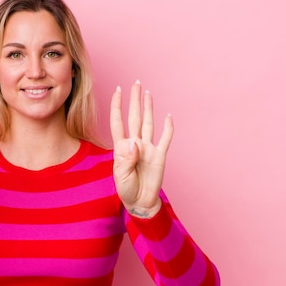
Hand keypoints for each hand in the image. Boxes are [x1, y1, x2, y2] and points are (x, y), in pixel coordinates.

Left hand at [110, 80, 172, 217]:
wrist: (139, 202)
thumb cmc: (126, 189)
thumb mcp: (121, 176)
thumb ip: (126, 160)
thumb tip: (134, 142)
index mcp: (122, 147)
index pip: (118, 122)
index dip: (117, 106)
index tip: (117, 91)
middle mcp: (135, 143)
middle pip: (135, 117)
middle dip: (135, 100)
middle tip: (136, 83)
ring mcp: (148, 148)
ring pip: (149, 123)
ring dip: (149, 108)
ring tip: (148, 93)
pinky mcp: (160, 156)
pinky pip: (165, 139)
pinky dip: (168, 128)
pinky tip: (168, 116)